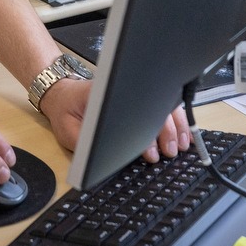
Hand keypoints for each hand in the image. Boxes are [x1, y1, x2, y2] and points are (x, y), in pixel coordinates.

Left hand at [39, 81, 189, 163]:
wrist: (63, 93)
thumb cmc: (65, 111)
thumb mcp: (68, 131)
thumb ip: (85, 144)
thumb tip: (105, 156)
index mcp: (104, 96)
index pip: (133, 113)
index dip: (144, 135)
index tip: (150, 153)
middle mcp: (122, 89)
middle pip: (154, 106)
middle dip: (166, 131)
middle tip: (170, 152)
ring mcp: (133, 92)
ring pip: (163, 103)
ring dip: (175, 125)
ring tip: (181, 146)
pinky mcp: (138, 97)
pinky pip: (162, 104)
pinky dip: (175, 119)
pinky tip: (182, 134)